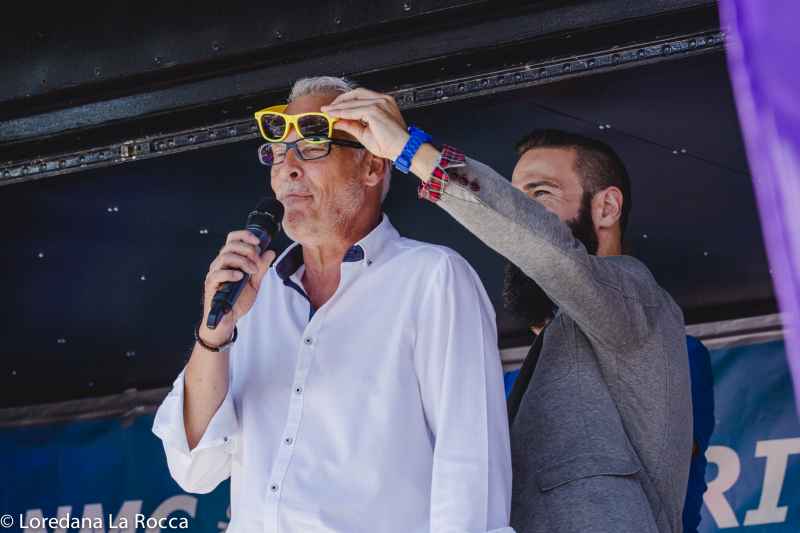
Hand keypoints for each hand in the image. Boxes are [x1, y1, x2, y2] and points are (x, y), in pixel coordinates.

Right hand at [200, 230, 275, 345]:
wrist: (228, 319)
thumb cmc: (237, 300)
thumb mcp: (254, 283)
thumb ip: (261, 268)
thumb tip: (270, 252)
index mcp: (230, 260)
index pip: (233, 239)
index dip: (244, 236)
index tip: (257, 241)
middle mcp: (220, 264)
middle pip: (230, 245)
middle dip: (248, 250)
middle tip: (257, 262)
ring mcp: (214, 273)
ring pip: (225, 257)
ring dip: (243, 261)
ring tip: (252, 272)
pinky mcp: (211, 284)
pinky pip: (218, 273)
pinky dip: (231, 273)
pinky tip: (240, 277)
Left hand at [320, 88, 410, 161]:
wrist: (404, 149)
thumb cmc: (391, 144)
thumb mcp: (366, 134)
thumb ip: (352, 126)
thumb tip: (338, 122)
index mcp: (383, 103)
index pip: (360, 97)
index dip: (345, 101)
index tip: (333, 108)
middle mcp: (382, 100)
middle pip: (356, 94)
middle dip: (340, 100)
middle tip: (327, 108)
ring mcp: (380, 103)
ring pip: (353, 101)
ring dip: (339, 106)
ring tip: (328, 112)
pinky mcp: (375, 110)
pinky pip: (354, 110)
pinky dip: (343, 112)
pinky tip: (336, 116)